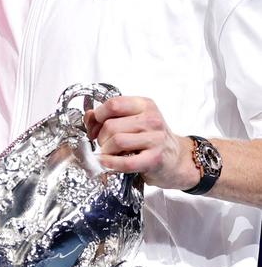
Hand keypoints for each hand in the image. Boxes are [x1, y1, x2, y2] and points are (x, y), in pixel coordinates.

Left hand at [84, 95, 198, 189]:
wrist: (178, 160)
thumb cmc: (152, 139)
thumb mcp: (134, 120)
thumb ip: (110, 116)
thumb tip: (89, 116)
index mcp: (144, 105)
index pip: (113, 104)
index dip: (98, 116)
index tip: (95, 127)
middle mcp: (152, 119)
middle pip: (111, 125)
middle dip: (101, 137)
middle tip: (103, 144)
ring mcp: (155, 139)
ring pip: (117, 141)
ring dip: (106, 150)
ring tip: (109, 153)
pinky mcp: (155, 159)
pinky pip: (126, 162)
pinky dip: (111, 163)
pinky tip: (108, 163)